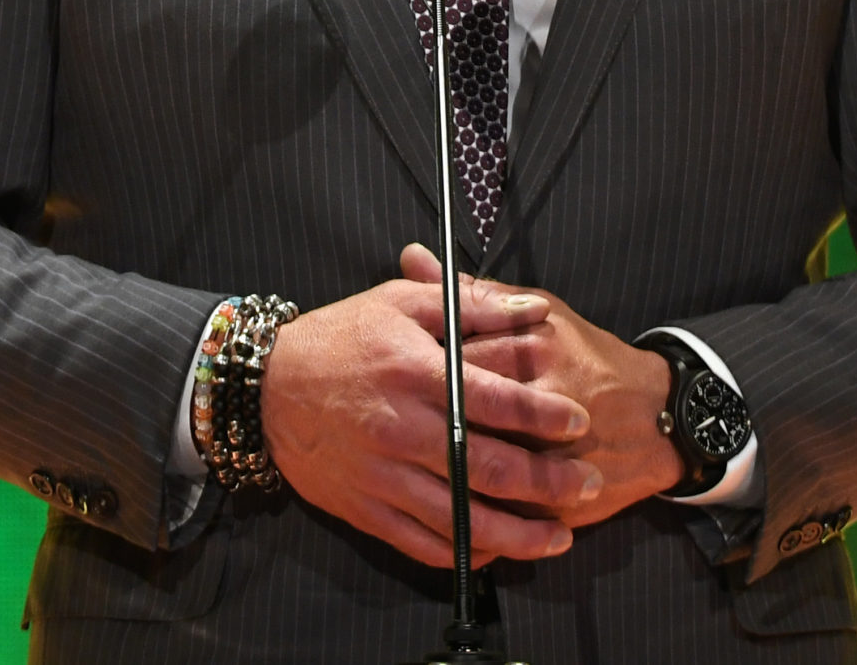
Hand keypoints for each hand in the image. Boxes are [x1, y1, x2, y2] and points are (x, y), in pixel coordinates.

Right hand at [260, 263, 600, 567]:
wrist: (268, 388)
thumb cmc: (342, 337)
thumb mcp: (402, 302)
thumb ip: (472, 303)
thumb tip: (533, 308)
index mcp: (416, 374)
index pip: (494, 401)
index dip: (543, 416)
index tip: (579, 423)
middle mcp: (403, 429)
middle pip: (488, 467)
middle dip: (547, 483)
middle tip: (588, 484)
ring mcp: (384, 475)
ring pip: (461, 518)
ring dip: (518, 534)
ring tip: (559, 536)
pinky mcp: (366, 508)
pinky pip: (422, 543)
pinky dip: (464, 553)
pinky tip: (496, 551)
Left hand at [401, 246, 683, 530]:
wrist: (657, 417)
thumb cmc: (589, 357)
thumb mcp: (539, 312)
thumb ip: (473, 293)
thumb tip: (412, 258)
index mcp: (531, 352)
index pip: (452, 357)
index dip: (412, 366)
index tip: (387, 371)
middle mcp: (539, 404)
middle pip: (457, 416)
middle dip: (416, 422)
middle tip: (386, 421)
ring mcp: (549, 458)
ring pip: (471, 472)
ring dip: (434, 472)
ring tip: (405, 463)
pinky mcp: (556, 501)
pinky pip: (497, 514)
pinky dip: (465, 513)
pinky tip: (437, 503)